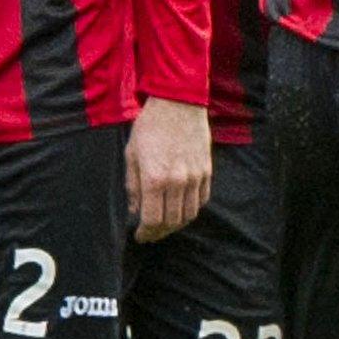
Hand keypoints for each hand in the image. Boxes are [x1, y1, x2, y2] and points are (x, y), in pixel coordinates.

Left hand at [126, 97, 211, 241]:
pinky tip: (182, 208)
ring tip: (166, 224)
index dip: (145, 233)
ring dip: (177, 224)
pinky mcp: (207, 170)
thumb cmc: (150, 126)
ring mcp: (195, 176)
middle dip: (159, 232)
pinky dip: (192, 209)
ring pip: (189, 214)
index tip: (140, 236)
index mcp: (154, 178)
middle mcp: (177, 181)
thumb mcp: (132, 154)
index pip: (152, 219)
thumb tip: (135, 211)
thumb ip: (133, 186)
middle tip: (151, 234)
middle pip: (171, 221)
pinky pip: (202, 199)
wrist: (178, 102)